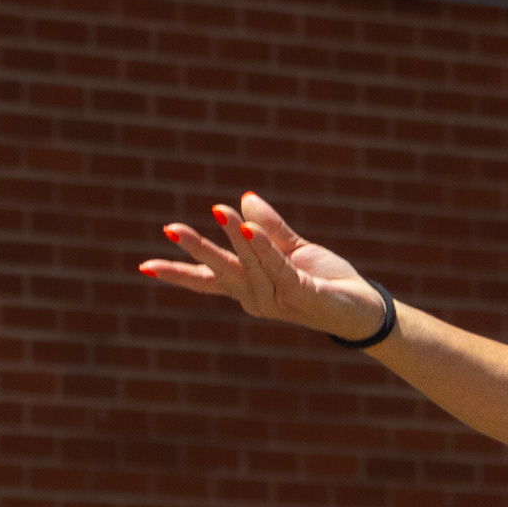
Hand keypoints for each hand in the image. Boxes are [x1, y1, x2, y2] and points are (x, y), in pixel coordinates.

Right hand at [135, 191, 384, 338]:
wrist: (364, 308)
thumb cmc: (328, 281)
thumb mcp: (294, 249)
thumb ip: (269, 228)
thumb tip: (244, 198)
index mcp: (250, 286)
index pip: (208, 280)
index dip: (178, 273)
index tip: (143, 267)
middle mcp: (257, 298)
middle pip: (220, 272)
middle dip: (195, 251)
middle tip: (170, 229)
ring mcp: (277, 300)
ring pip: (248, 265)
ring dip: (233, 236)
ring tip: (219, 209)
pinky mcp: (300, 295)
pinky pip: (276, 268)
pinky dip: (261, 248)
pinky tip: (247, 227)